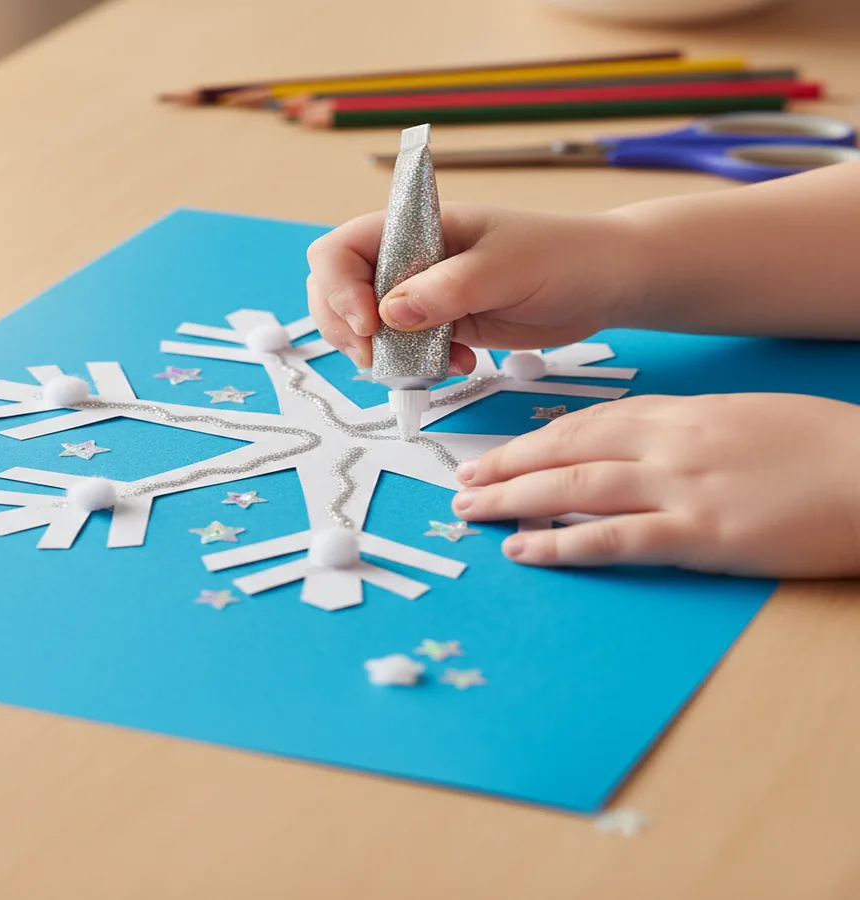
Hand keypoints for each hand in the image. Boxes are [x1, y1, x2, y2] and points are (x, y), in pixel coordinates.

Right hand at [306, 203, 642, 370]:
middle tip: (376, 358)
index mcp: (416, 227)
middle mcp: (409, 259)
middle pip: (337, 290)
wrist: (604, 284)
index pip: (343, 248)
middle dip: (345, 328)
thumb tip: (386, 314)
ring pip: (365, 328)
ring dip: (383, 355)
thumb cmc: (562, 257)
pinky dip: (417, 367)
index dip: (338, 286)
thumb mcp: (504, 269)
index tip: (366, 323)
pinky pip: (404, 352)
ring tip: (428, 365)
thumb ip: (445, 290)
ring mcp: (421, 295)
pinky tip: (458, 365)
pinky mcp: (440, 326)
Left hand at [453, 393, 859, 577]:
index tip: (496, 454)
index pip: (585, 424)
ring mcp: (681, 487)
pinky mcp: (700, 533)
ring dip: (514, 499)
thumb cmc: (819, 446)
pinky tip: (525, 551)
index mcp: (679, 414)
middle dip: (506, 466)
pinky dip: (562, 543)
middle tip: (461, 481)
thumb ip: (682, 430)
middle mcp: (668, 444)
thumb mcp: (741, 418)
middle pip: (565, 451)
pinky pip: (613, 539)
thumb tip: (633, 447)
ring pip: (574, 487)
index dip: (531, 441)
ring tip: (471, 510)